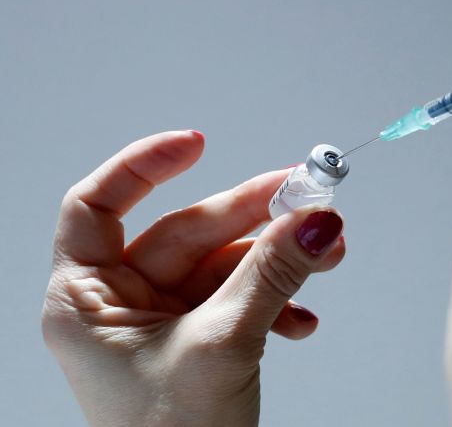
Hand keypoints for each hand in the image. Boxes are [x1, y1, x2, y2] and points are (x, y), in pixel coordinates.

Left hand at [42, 131, 344, 426]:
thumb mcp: (222, 344)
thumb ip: (271, 274)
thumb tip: (317, 220)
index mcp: (86, 301)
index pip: (97, 207)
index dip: (143, 168)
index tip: (198, 144)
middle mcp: (120, 305)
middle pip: (186, 233)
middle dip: (254, 220)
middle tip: (310, 200)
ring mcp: (162, 322)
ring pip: (224, 266)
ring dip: (279, 262)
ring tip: (328, 258)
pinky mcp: (199, 340)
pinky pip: (239, 301)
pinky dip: (276, 304)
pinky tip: (304, 320)